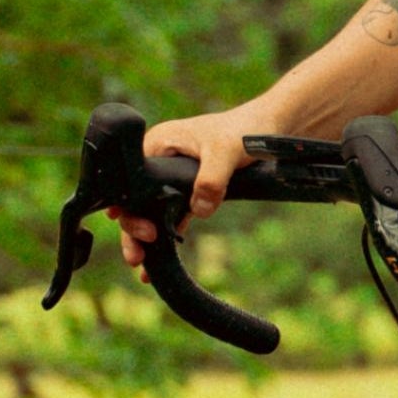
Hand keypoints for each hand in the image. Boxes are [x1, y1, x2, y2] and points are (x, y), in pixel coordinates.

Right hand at [117, 103, 274, 270]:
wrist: (268, 129)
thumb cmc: (244, 131)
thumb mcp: (226, 151)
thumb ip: (212, 179)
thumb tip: (199, 210)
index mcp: (159, 145)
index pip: (131, 181)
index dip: (130, 209)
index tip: (143, 232)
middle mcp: (160, 160)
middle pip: (136, 200)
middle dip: (133, 229)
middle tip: (138, 257)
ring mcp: (173, 176)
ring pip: (151, 211)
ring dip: (146, 239)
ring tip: (143, 268)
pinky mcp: (190, 190)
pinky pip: (171, 215)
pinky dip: (165, 236)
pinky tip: (157, 263)